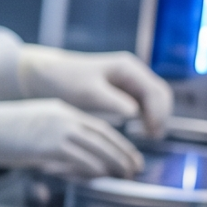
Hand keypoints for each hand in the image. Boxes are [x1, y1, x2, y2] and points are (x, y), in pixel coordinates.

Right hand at [0, 99, 142, 178]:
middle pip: (104, 137)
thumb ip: (52, 136)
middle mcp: (64, 118)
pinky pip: (81, 159)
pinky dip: (95, 168)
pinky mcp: (49, 146)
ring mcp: (57, 131)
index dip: (117, 142)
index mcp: (61, 110)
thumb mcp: (32, 126)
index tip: (128, 154)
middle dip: (124, 153)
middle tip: (136, 167)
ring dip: (115, 162)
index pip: (99, 127)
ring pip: (97, 148)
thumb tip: (65, 157)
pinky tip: (102, 175)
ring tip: (126, 174)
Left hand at [17, 46, 172, 137]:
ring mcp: (129, 81)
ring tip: (149, 137)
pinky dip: (146, 117)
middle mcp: (132, 72)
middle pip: (160, 95)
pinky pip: (143, 105)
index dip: (158, 113)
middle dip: (161, 115)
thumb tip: (134, 113)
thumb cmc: (64, 82)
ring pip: (154, 100)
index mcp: (127, 68)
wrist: (46, 76)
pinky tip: (140, 132)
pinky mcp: (123, 92)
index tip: (151, 132)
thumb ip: (111, 101)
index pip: (156, 91)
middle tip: (153, 138)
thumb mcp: (87, 93)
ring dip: (156, 117)